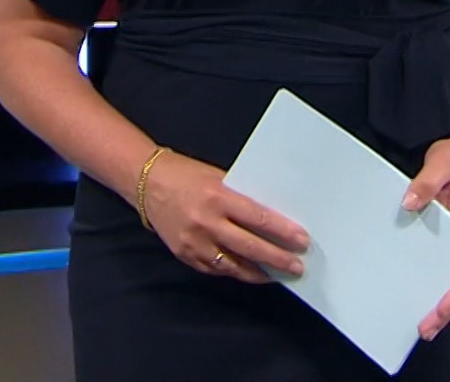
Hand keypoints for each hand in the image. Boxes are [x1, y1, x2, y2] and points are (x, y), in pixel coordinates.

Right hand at [139, 150, 308, 283]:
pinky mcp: (185, 255)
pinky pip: (217, 269)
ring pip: (234, 266)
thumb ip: (241, 198)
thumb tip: (272, 218)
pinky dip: (236, 272)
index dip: (283, 232)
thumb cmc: (187, 174)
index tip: (302, 240)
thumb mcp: (218, 178)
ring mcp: (194, 242)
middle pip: (250, 247)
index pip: (258, 218)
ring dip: (259, 272)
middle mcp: (206, 222)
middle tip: (297, 266)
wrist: (147, 183)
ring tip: (277, 275)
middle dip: (277, 258)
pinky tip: (250, 271)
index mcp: (217, 196)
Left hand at [404, 132, 449, 339]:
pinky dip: (433, 286)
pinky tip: (417, 296)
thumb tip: (409, 204)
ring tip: (422, 326)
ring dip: (440, 304)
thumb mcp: (441, 163)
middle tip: (424, 330)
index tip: (439, 310)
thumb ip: (426, 182)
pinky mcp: (443, 238)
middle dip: (446, 310)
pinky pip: (440, 267)